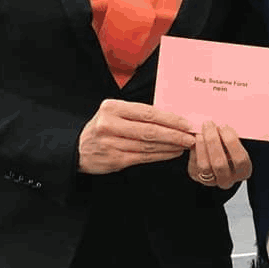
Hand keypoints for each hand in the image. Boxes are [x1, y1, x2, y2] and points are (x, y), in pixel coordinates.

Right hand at [78, 98, 194, 174]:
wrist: (77, 149)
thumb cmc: (103, 128)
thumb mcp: (115, 113)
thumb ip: (138, 114)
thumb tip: (172, 117)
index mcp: (112, 108)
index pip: (148, 113)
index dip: (170, 119)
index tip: (186, 123)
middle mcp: (110, 125)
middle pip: (150, 130)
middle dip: (174, 134)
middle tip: (191, 136)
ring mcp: (111, 143)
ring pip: (148, 145)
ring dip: (171, 145)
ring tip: (185, 144)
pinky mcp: (114, 159)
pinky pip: (143, 157)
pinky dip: (161, 155)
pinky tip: (172, 153)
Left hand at [187, 122, 252, 189]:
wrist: (218, 154)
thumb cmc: (230, 145)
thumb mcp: (236, 141)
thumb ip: (232, 136)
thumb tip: (222, 123)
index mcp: (244, 170)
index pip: (240, 159)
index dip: (232, 142)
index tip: (224, 126)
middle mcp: (228, 179)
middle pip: (220, 164)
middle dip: (213, 141)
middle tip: (209, 124)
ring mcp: (212, 180)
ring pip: (205, 165)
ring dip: (202, 145)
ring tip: (200, 130)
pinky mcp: (198, 176)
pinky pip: (194, 163)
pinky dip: (195, 148)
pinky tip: (196, 136)